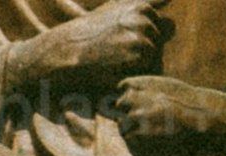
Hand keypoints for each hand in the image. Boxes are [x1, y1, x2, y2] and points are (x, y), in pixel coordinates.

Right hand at [22, 5, 159, 83]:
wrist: (63, 53)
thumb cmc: (88, 35)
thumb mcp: (115, 10)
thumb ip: (146, 2)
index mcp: (141, 7)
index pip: (163, 28)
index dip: (145, 38)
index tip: (123, 41)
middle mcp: (144, 18)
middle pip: (160, 47)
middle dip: (144, 54)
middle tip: (115, 54)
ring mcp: (142, 37)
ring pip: (156, 62)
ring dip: (140, 68)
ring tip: (114, 63)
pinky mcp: (138, 57)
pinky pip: (149, 75)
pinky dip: (135, 77)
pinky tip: (115, 71)